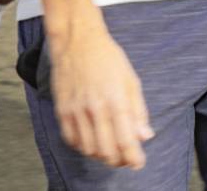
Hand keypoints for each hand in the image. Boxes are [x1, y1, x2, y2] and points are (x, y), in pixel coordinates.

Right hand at [49, 18, 152, 168]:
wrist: (78, 43)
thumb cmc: (109, 60)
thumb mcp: (131, 81)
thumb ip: (138, 111)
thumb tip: (145, 137)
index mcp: (116, 101)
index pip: (125, 140)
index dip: (133, 157)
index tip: (139, 163)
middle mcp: (94, 109)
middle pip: (106, 150)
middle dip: (119, 160)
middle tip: (127, 159)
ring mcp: (75, 112)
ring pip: (88, 149)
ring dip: (102, 156)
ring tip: (112, 152)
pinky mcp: (62, 111)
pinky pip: (71, 140)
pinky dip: (83, 147)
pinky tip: (93, 143)